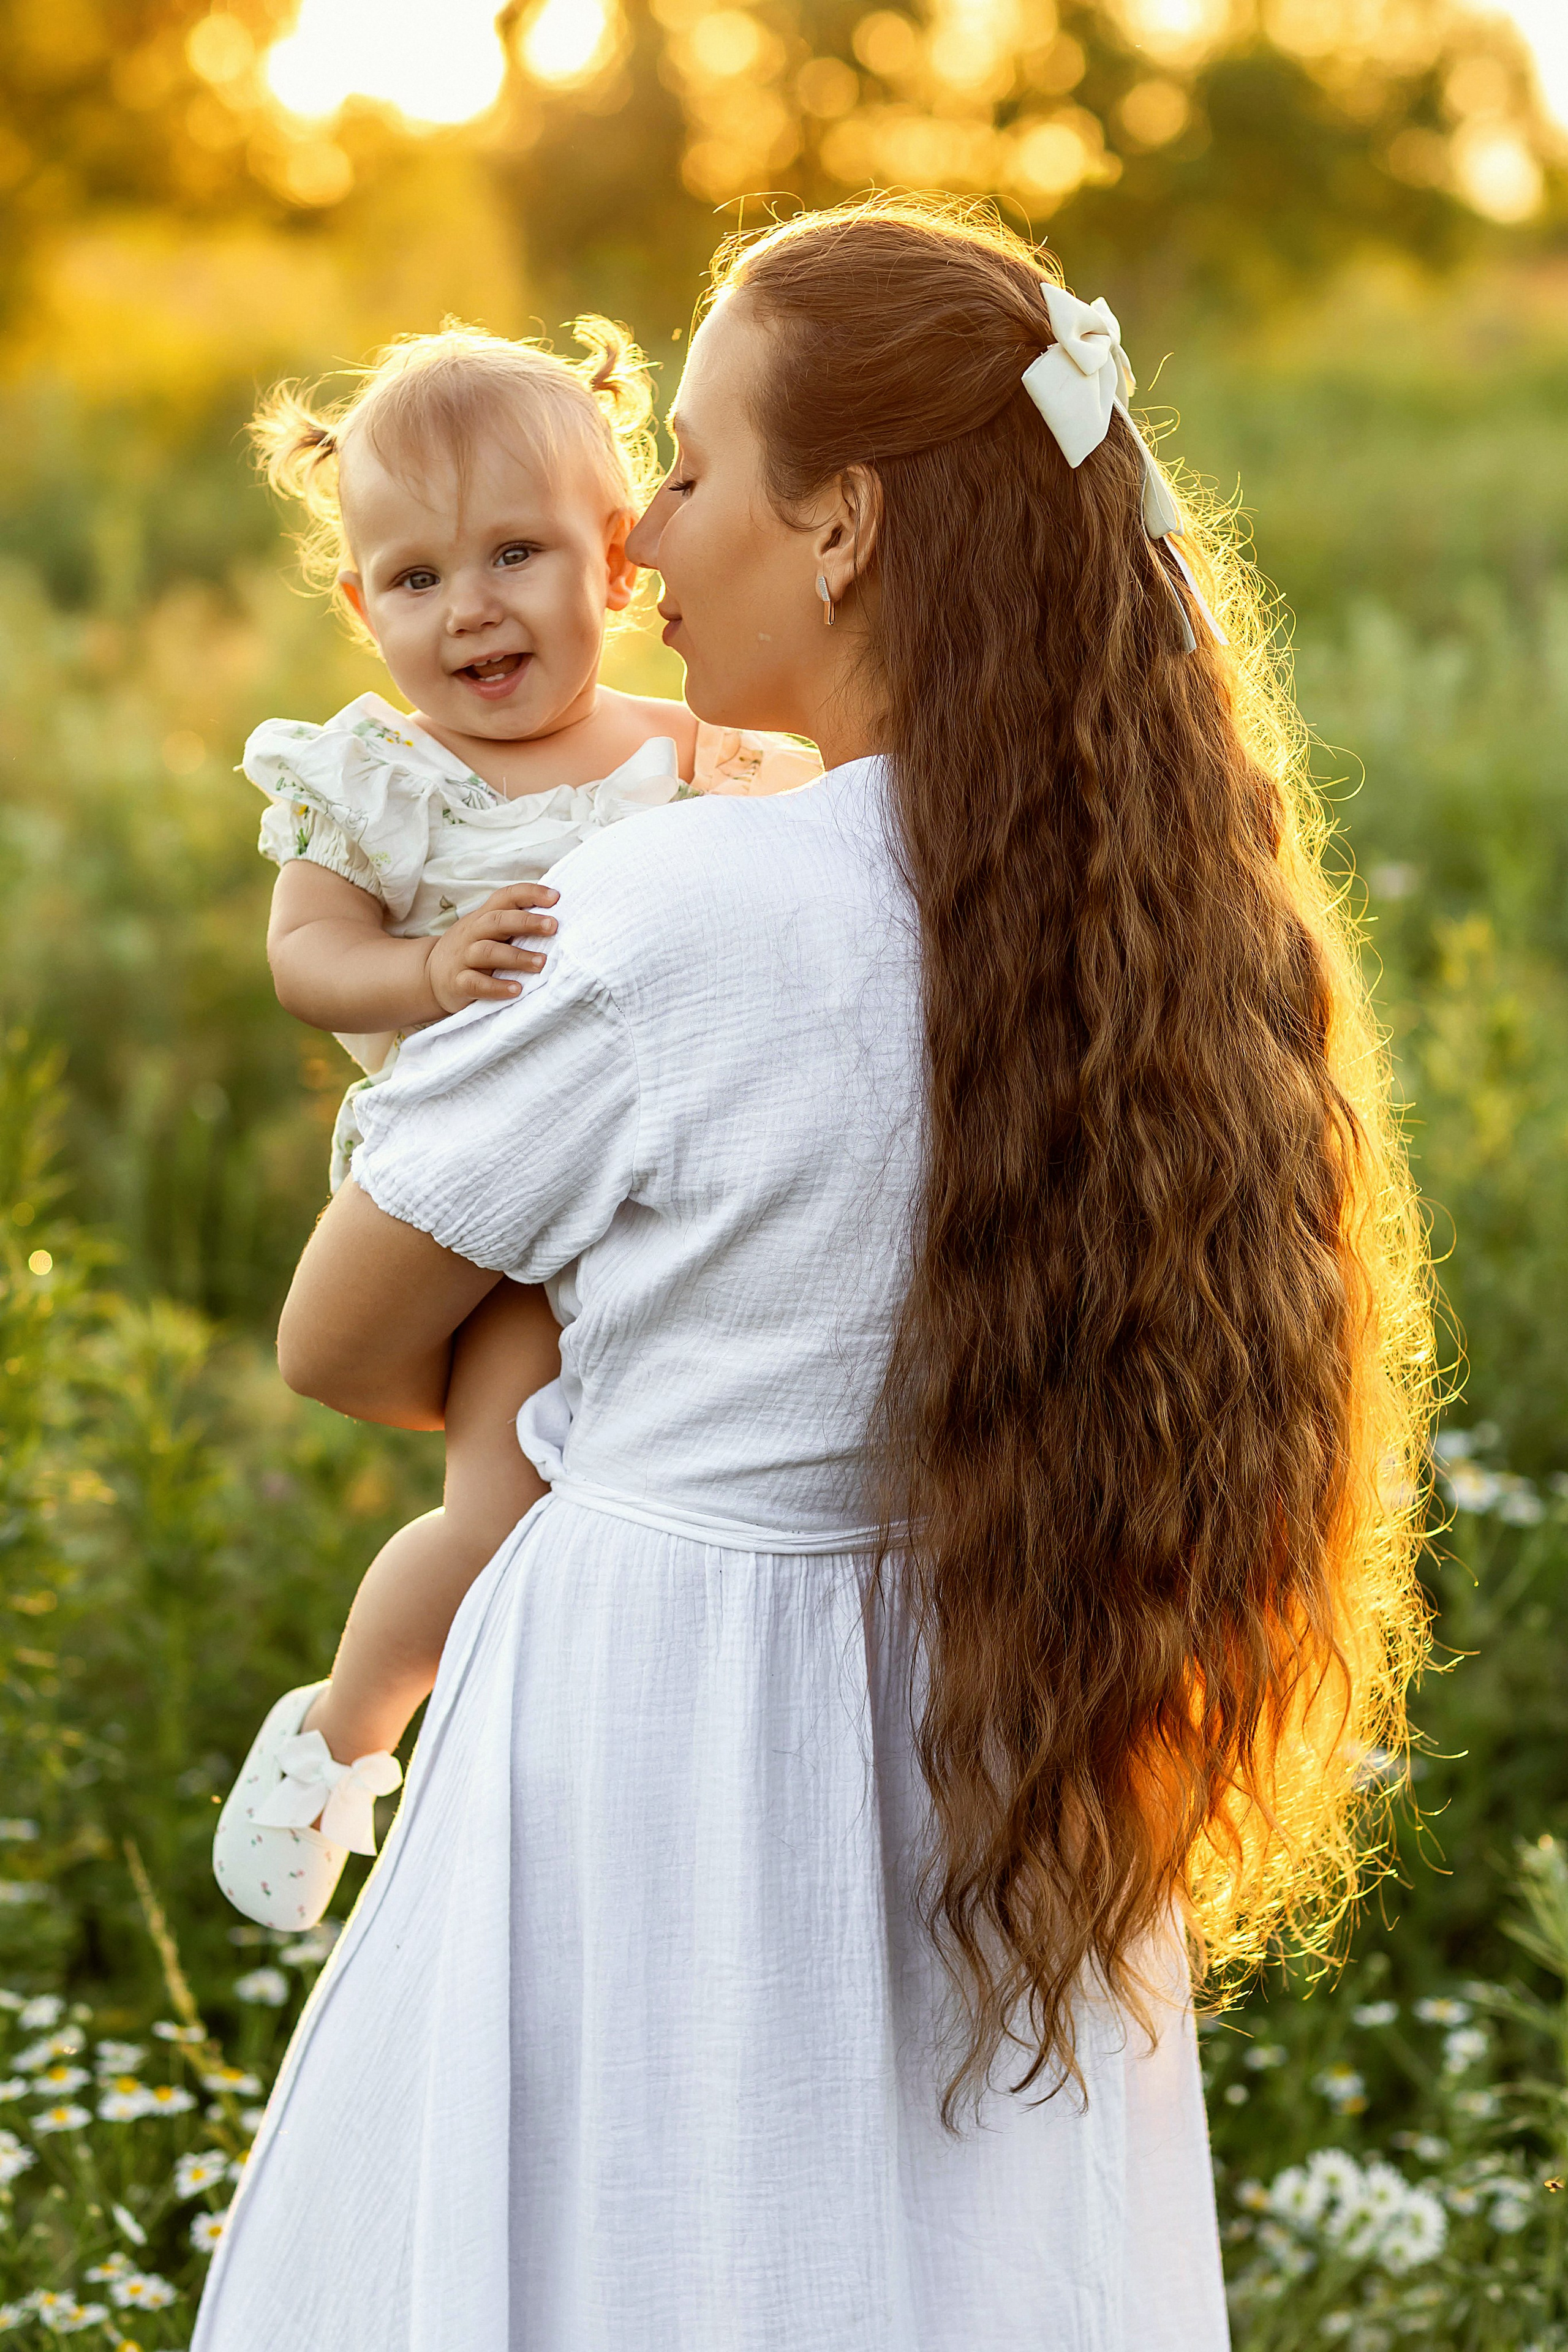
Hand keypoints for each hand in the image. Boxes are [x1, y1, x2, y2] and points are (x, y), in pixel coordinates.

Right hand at [423, 883, 559, 1014]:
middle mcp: (472, 933)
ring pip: (488, 952)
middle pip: (498, 921)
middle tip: (553, 926)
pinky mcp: (458, 983)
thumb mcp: (486, 930)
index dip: (530, 893)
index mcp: (483, 917)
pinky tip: (516, 990)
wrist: (430, 976)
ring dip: (516, 957)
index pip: (506, 897)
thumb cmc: (470, 950)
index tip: (556, 897)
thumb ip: (512, 921)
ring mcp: (463, 957)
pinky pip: (477, 984)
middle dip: (526, 922)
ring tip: (541, 963)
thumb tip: (553, 916)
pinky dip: (497, 987)